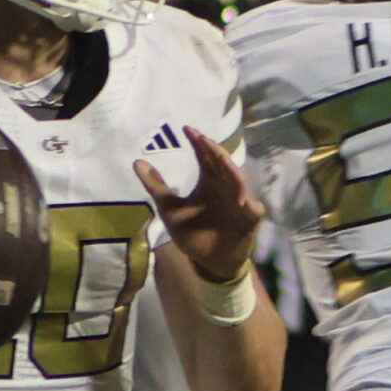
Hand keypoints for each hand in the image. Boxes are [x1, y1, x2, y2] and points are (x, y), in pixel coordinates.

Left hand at [135, 127, 262, 283]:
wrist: (209, 261)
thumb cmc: (193, 233)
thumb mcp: (170, 209)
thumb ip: (156, 187)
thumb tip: (137, 162)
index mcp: (209, 181)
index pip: (205, 156)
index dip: (198, 142)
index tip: (186, 129)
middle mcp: (225, 186)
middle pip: (222, 163)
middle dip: (214, 150)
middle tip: (203, 139)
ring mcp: (239, 202)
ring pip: (238, 181)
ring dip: (231, 170)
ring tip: (221, 159)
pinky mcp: (249, 220)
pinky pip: (253, 210)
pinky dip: (249, 205)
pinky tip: (242, 202)